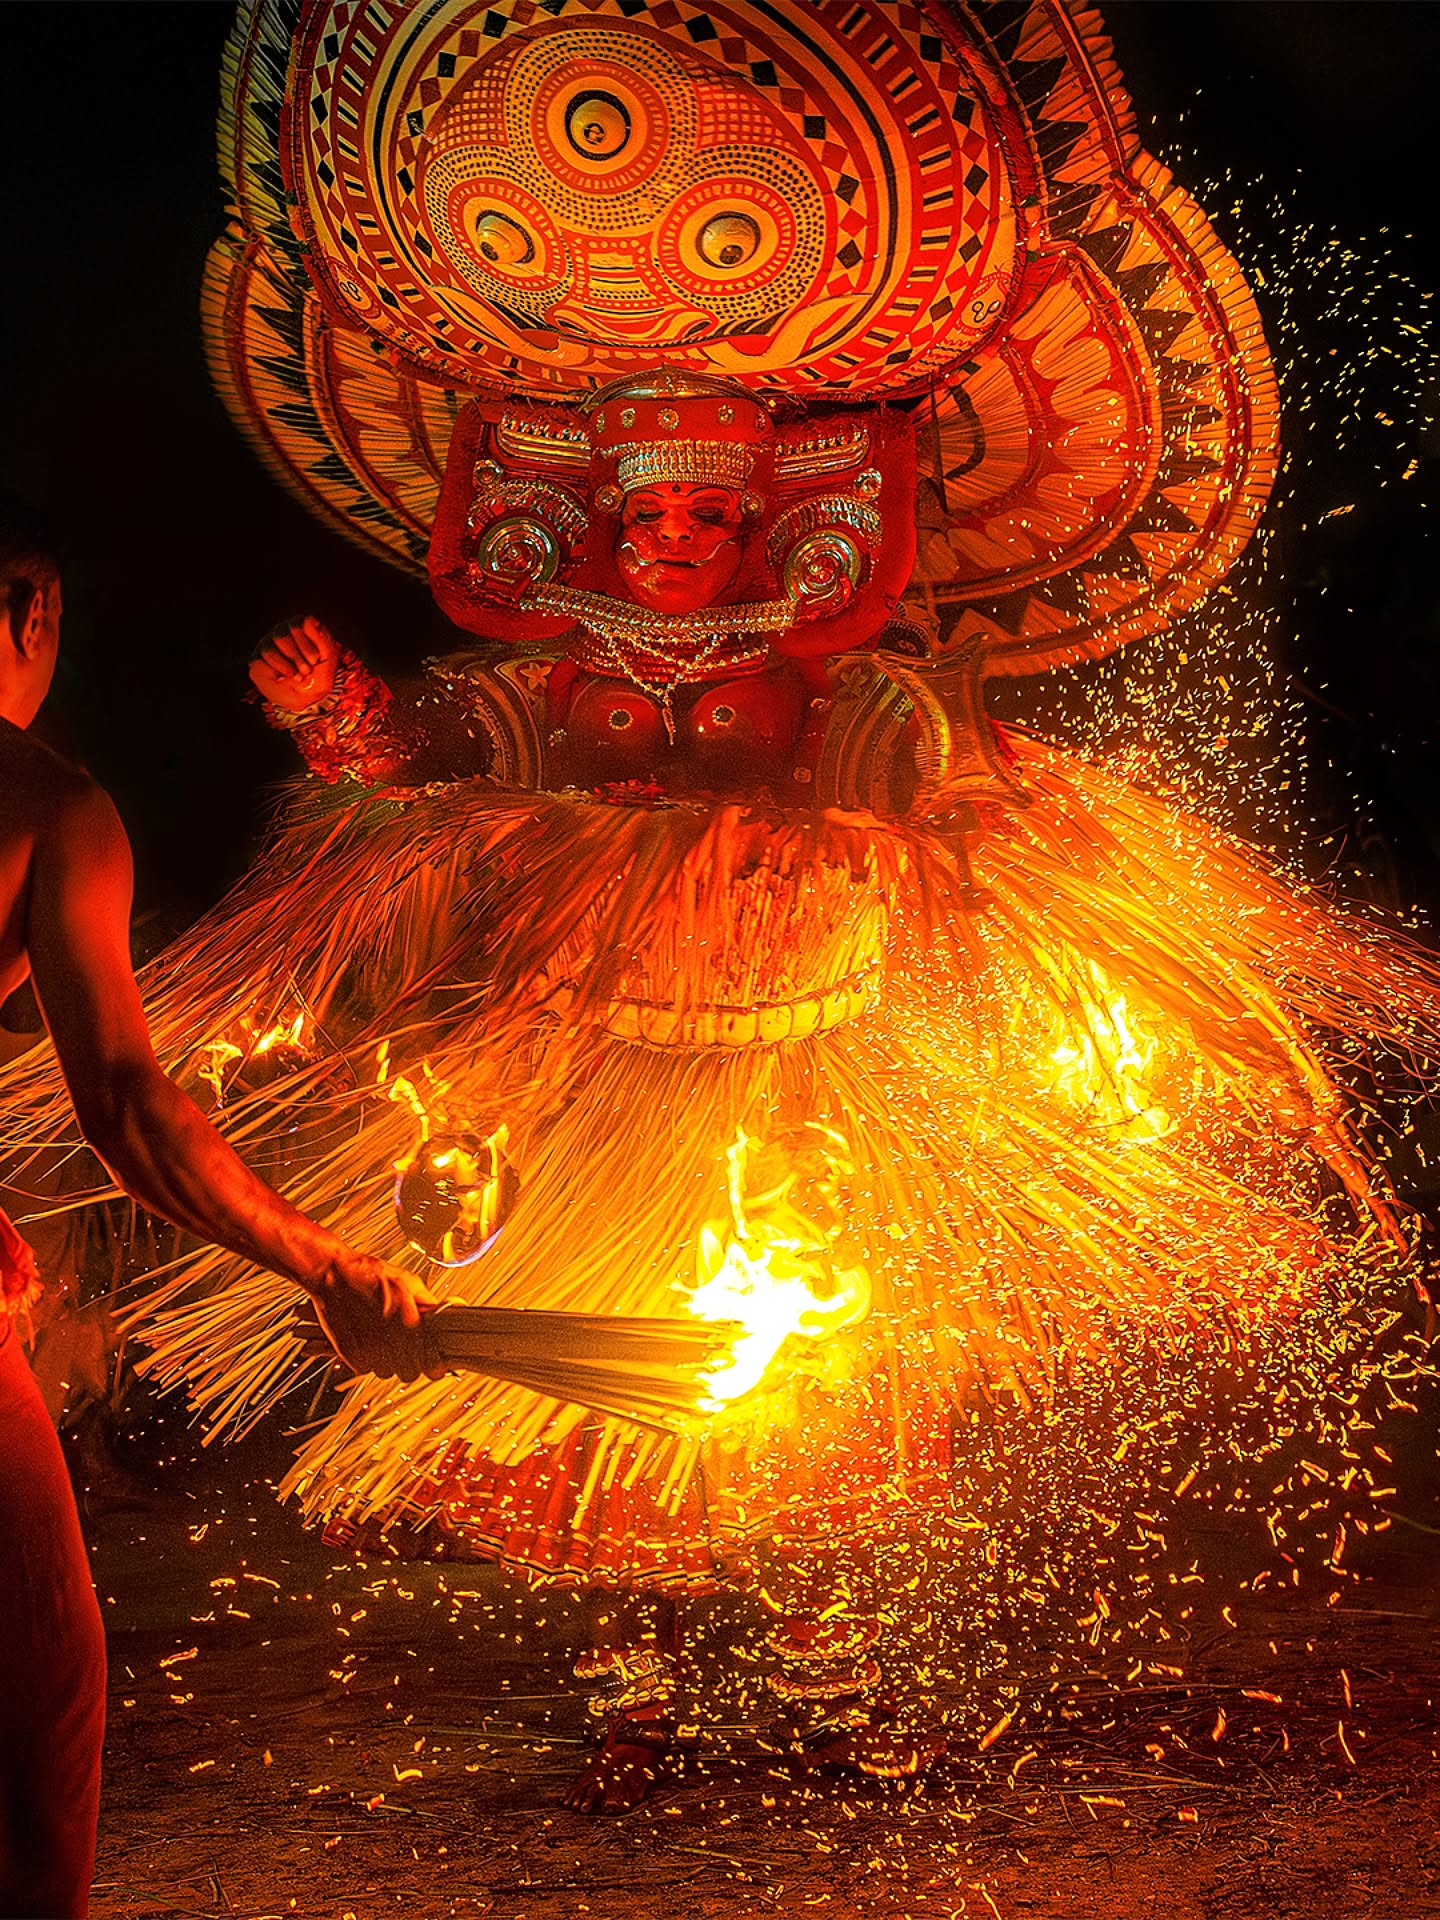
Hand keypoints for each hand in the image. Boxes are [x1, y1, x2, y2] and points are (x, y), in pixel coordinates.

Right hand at [251, 616, 340, 710]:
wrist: (309, 699)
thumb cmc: (320, 676)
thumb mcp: (328, 658)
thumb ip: (322, 638)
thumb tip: (310, 620)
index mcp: (301, 626)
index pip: (298, 623)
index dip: (306, 644)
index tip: (316, 660)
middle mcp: (282, 631)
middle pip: (282, 635)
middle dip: (298, 656)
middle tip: (307, 670)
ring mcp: (268, 644)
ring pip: (270, 648)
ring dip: (289, 665)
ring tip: (299, 676)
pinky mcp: (257, 659)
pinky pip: (263, 660)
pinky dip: (281, 670)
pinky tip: (288, 677)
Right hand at [300, 1251, 441, 1380]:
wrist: (331, 1274)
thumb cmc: (368, 1274)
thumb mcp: (406, 1280)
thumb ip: (426, 1302)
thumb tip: (443, 1314)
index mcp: (409, 1322)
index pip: (431, 1362)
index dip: (436, 1367)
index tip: (438, 1366)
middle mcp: (390, 1339)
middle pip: (410, 1373)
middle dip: (414, 1365)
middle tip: (413, 1354)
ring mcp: (369, 1348)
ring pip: (388, 1373)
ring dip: (391, 1363)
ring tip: (388, 1344)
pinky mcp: (350, 1353)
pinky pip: (366, 1369)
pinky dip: (370, 1360)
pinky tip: (370, 1343)